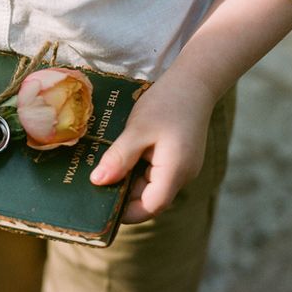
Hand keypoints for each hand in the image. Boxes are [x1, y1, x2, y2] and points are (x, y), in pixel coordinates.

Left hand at [90, 71, 215, 222]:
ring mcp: (184, 166)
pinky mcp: (182, 157)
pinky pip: (158, 170)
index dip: (126, 211)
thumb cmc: (167, 102)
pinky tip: (124, 152)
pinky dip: (140, 165)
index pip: (150, 207)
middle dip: (125, 192)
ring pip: (153, 183)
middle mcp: (184, 175)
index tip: (101, 205)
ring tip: (106, 164)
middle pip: (151, 196)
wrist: (195, 79)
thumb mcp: (138, 129)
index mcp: (176, 172)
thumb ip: (119, 158)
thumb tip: (98, 182)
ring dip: (131, 176)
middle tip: (95, 182)